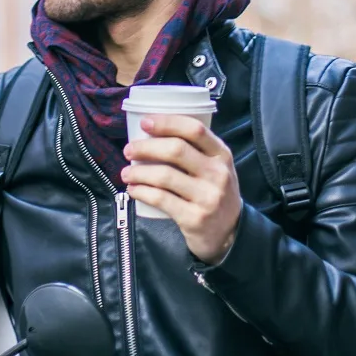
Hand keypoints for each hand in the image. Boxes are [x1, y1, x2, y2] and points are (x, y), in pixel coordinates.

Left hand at [122, 115, 241, 263]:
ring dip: (138, 172)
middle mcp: (218, 174)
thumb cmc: (215, 193)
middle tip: (129, 150)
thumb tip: (153, 133)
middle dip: (145, 147)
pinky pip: (161, 199)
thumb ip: (196, 151)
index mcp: (222, 155)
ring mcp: (207, 197)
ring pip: (164, 175)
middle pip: (176, 150)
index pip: (194, 129)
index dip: (167, 122)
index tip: (145, 122)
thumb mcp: (216, 168)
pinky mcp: (194, 218)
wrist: (230, 234)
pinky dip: (141, 192)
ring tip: (126, 173)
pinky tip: (133, 190)